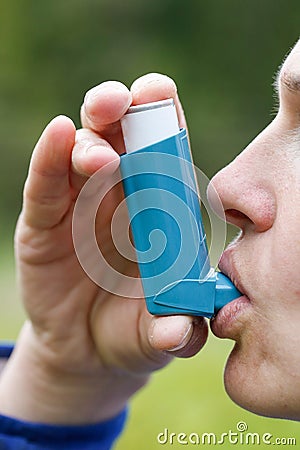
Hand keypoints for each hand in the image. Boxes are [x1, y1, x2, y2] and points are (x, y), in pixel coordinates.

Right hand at [0, 74, 207, 423]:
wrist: (88, 348)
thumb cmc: (134, 329)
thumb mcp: (159, 334)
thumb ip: (175, 332)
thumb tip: (178, 331)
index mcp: (157, 207)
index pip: (163, 151)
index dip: (163, 120)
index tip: (162, 97)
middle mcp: (118, 194)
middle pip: (120, 135)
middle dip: (124, 110)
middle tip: (130, 101)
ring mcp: (78, 204)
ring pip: (81, 152)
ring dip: (91, 141)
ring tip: (99, 159)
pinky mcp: (42, 222)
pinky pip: (44, 185)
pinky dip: (49, 159)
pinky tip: (56, 135)